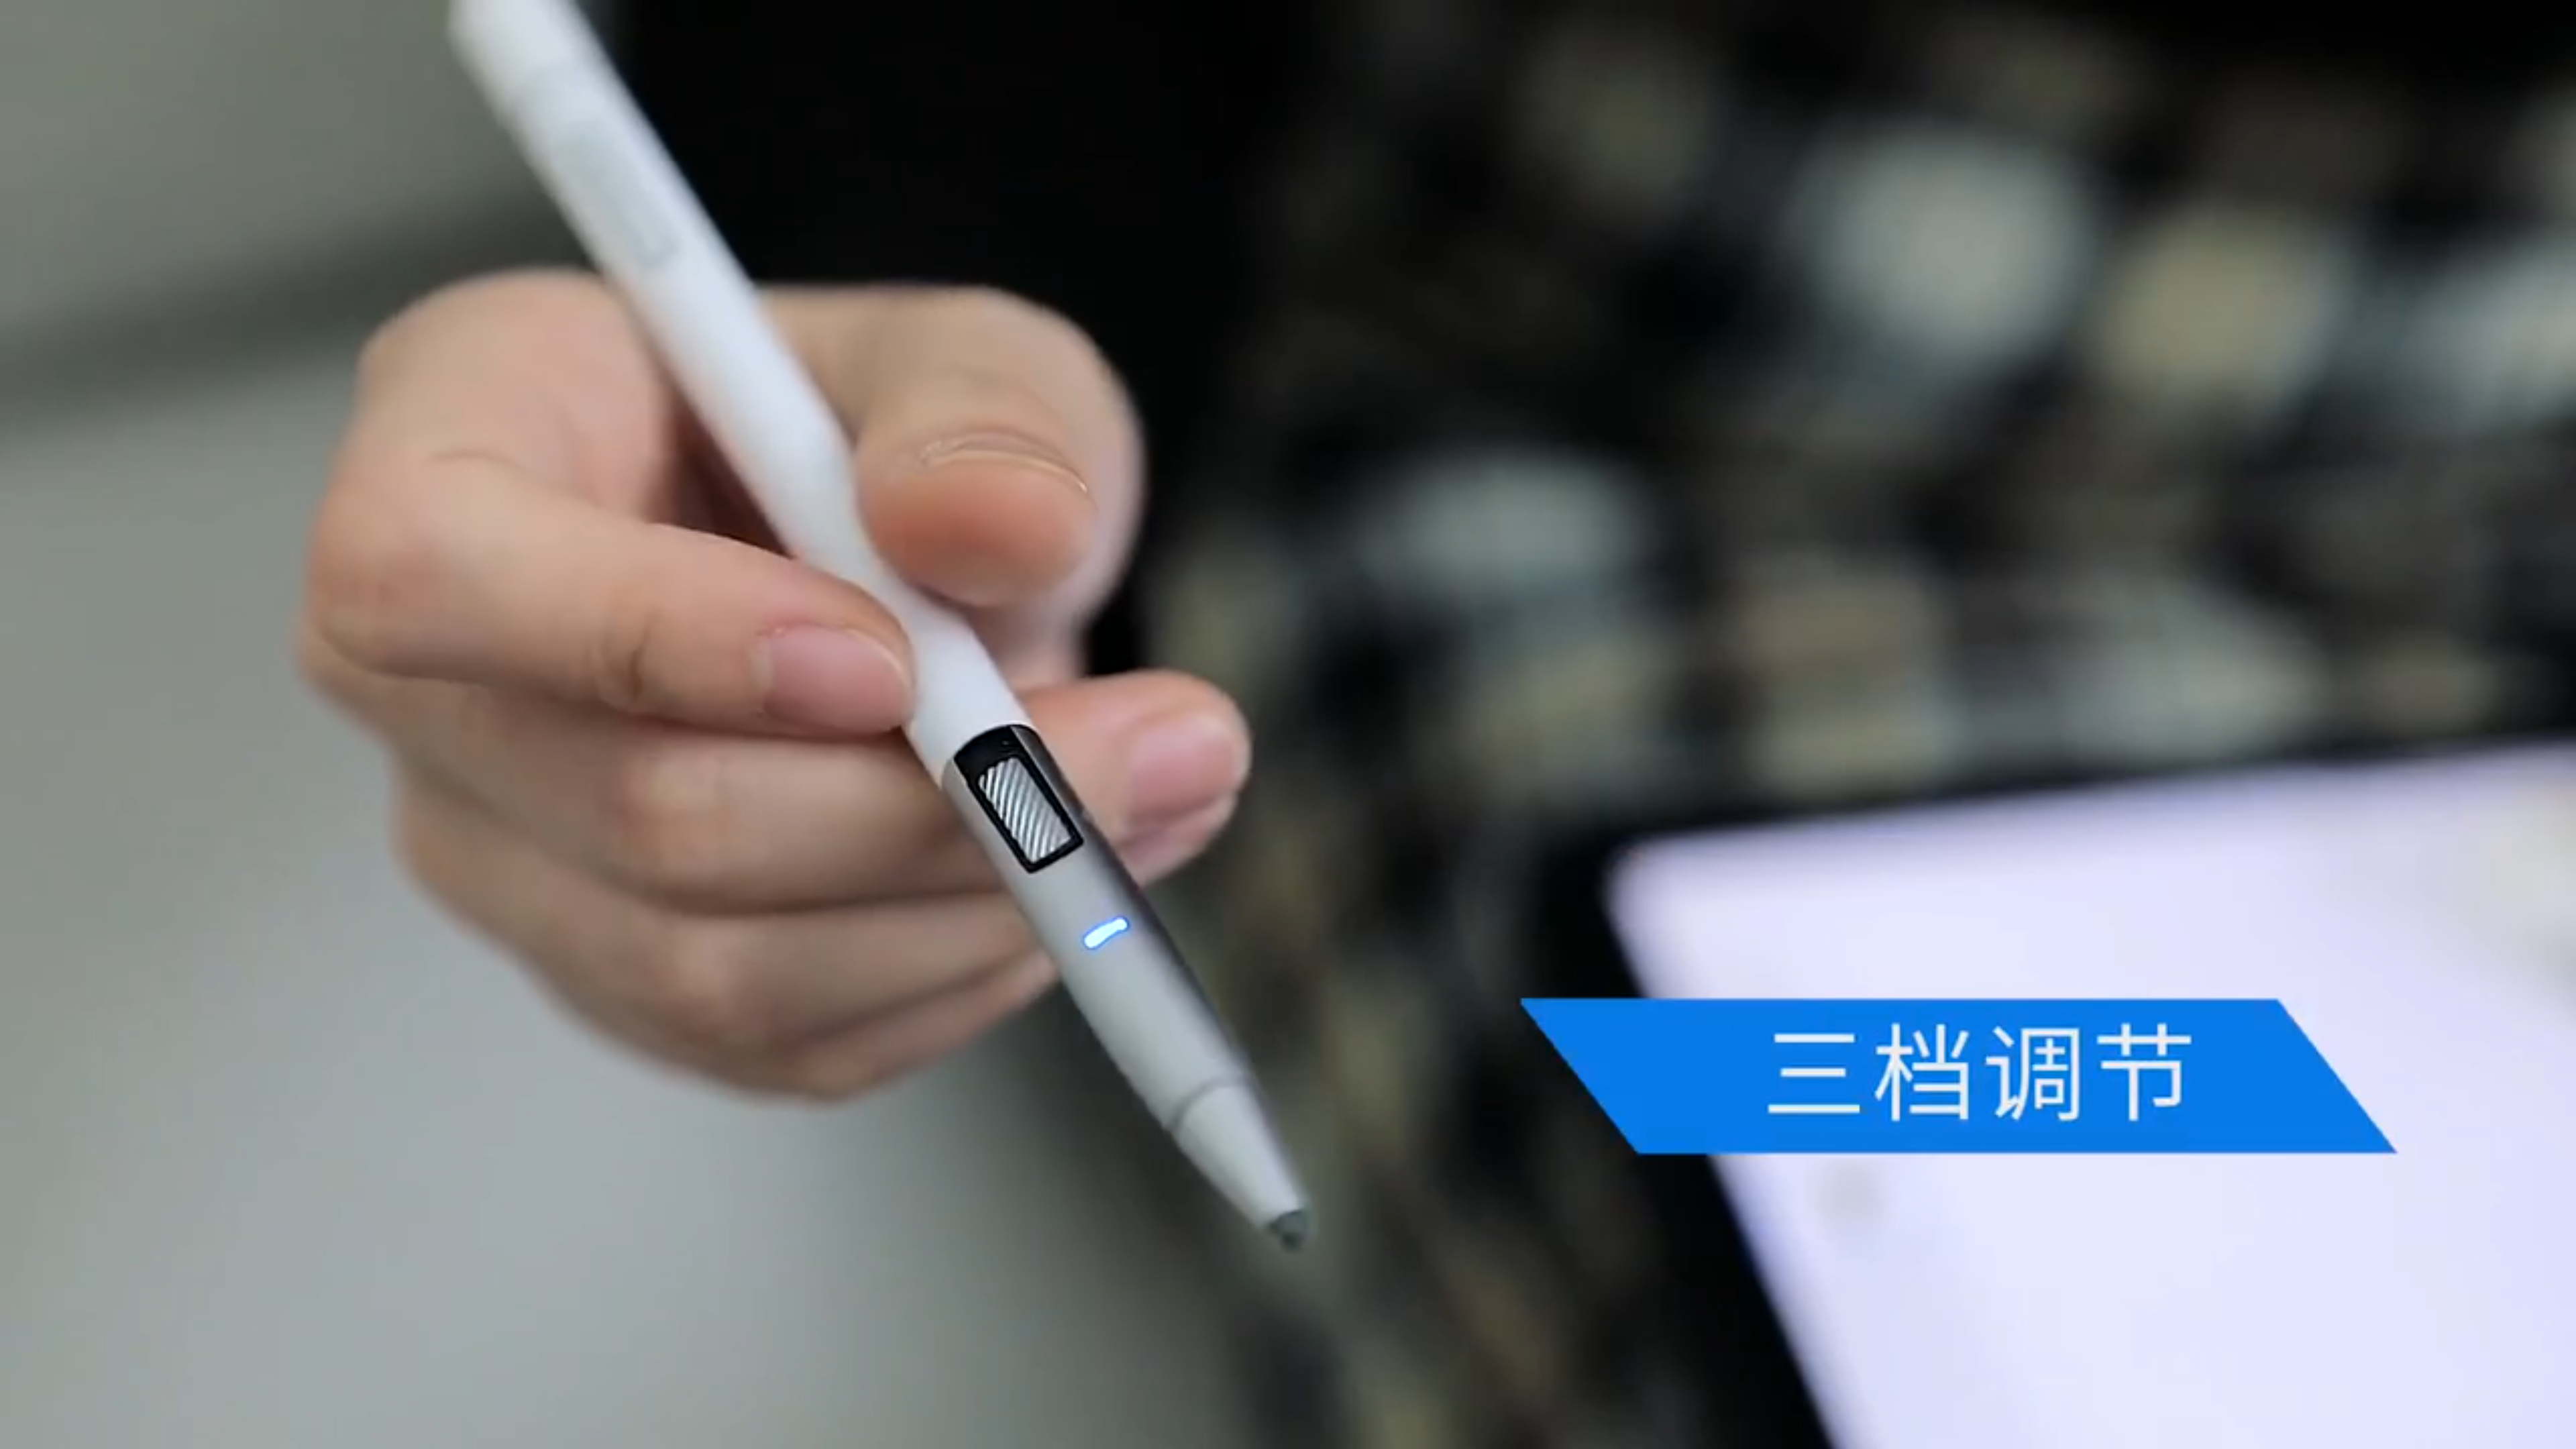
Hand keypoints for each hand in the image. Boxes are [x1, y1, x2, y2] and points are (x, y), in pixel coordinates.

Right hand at [297, 273, 1250, 1098]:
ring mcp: (504, 853)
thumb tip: (992, 527)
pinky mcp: (614, 979)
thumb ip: (985, 409)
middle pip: (634, 809)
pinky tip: (1066, 885)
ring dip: (975, 906)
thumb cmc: (872, 432)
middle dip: (929, 805)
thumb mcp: (968, 358)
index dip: (654, 639)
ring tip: (1160, 802)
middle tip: (1163, 745)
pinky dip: (957, 977)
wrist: (885, 561)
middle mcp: (427, 679)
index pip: (429, 575)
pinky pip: (784, 1046)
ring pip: (716, 965)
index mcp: (447, 443)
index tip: (891, 660)